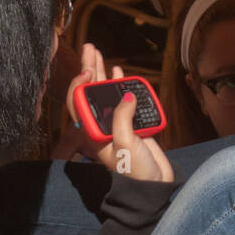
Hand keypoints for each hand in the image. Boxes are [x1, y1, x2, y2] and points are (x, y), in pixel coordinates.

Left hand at [65, 43, 173, 181]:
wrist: (155, 186)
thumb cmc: (135, 171)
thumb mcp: (125, 143)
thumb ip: (123, 117)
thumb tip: (127, 95)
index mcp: (93, 132)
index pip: (78, 103)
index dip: (80, 84)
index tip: (87, 70)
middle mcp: (102, 126)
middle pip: (91, 92)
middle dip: (90, 68)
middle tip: (89, 48)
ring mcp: (118, 124)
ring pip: (106, 93)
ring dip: (104, 73)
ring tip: (100, 53)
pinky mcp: (133, 125)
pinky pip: (125, 100)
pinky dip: (121, 85)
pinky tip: (119, 74)